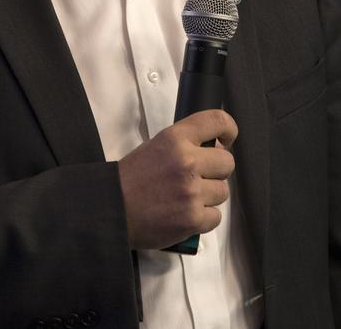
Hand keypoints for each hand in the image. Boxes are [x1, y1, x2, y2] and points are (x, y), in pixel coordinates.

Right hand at [116, 109, 237, 249]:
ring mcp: (191, 192)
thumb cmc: (130, 180)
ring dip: (208, 197)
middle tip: (198, 178)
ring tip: (185, 199)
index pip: (217, 121)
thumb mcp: (156, 147)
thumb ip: (185, 144)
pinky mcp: (192, 219)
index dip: (228, 130)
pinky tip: (184, 214)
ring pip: (223, 192)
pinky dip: (203, 219)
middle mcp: (187, 162)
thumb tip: (215, 147)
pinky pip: (216, 217)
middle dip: (215, 171)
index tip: (227, 139)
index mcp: (176, 138)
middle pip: (227, 162)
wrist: (111, 209)